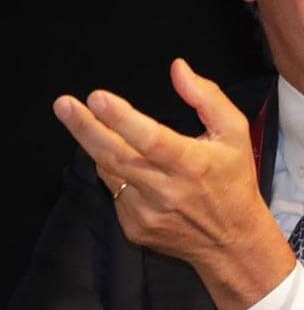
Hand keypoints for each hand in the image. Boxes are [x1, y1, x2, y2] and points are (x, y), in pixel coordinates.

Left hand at [53, 59, 295, 309]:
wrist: (232, 242)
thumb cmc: (234, 180)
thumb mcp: (235, 132)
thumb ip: (206, 97)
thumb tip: (177, 68)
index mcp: (193, 164)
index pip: (151, 139)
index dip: (121, 118)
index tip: (97, 98)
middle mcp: (167, 190)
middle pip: (116, 156)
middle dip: (85, 128)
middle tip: (63, 105)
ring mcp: (147, 212)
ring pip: (109, 171)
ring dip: (97, 145)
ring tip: (89, 122)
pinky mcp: (135, 227)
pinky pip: (115, 190)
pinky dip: (115, 171)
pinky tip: (129, 165)